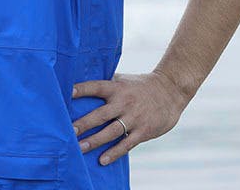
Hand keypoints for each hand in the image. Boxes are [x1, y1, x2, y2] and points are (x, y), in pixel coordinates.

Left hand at [71, 70, 190, 165]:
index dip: (82, 89)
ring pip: (111, 131)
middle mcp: (124, 102)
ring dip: (94, 141)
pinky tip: (102, 160)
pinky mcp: (143, 131)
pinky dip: (114, 153)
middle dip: (84, 123)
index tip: (67, 92)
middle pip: (100, 114)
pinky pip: (127, 144)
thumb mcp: (125, 80)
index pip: (96, 87)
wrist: (171, 91)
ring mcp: (134, 118)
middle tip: (68, 131)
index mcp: (117, 88)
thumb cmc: (142, 86)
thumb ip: (107, 85)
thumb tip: (82, 85)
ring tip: (79, 148)